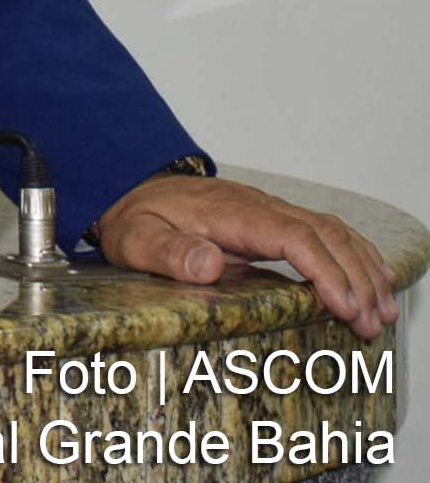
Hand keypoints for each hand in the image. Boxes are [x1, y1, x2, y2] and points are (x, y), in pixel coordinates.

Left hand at [94, 173, 398, 338]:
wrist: (131, 190)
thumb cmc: (136, 219)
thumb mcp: (137, 239)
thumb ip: (169, 252)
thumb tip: (209, 264)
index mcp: (232, 213)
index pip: (294, 236)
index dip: (325, 271)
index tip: (345, 306)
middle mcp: (259, 207)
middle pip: (325, 235)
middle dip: (355, 279)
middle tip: (371, 324)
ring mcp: (269, 211)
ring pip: (333, 232)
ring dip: (363, 269)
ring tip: (384, 312)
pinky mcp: (272, 222)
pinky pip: (324, 233)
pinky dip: (355, 256)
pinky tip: (374, 281)